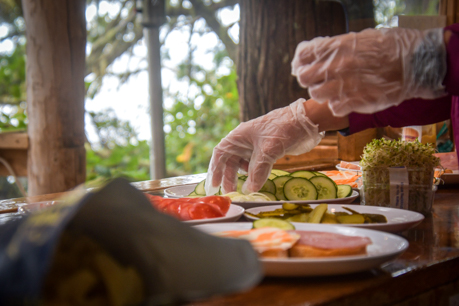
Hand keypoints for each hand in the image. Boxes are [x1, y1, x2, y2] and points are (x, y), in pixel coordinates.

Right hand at [205, 99, 323, 194]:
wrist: (305, 121)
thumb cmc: (283, 129)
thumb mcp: (269, 150)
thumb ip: (258, 170)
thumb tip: (250, 190)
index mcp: (239, 136)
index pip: (220, 154)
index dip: (215, 169)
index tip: (213, 185)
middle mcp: (244, 141)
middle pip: (230, 161)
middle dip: (228, 177)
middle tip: (229, 192)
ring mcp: (255, 146)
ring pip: (242, 164)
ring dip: (241, 177)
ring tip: (242, 189)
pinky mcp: (266, 151)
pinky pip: (255, 165)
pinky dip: (253, 174)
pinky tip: (256, 180)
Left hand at [291, 27, 446, 115]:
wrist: (417, 63)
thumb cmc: (392, 47)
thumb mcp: (362, 38)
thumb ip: (339, 47)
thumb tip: (320, 52)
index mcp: (338, 46)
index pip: (303, 54)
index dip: (301, 60)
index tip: (303, 63)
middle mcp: (337, 65)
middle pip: (304, 77)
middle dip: (308, 78)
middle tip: (316, 79)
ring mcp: (344, 85)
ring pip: (316, 94)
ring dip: (322, 93)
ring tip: (332, 90)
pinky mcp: (354, 102)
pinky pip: (334, 107)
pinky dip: (338, 105)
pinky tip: (346, 100)